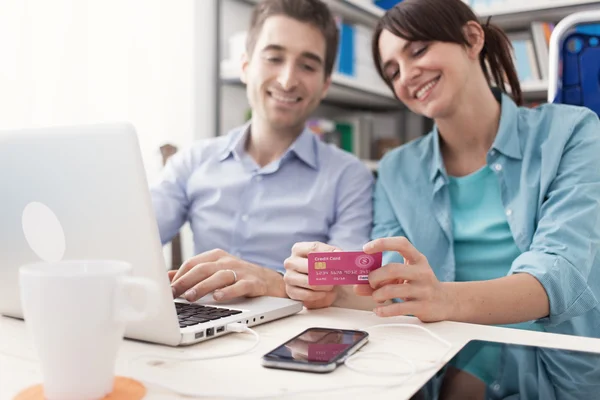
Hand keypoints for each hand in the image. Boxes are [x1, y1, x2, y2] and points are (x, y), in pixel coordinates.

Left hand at [169, 249, 285, 301]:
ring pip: (219, 276)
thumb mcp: (216, 272)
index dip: (179, 276)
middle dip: (185, 281)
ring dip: (202, 287)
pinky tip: (218, 297)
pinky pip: (239, 286)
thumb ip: (193, 274)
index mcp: (217, 256)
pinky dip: (228, 291)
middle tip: (173, 294)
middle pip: (203, 268)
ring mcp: (241, 271)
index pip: (193, 263)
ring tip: (190, 297)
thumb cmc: (239, 277)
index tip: (166, 289)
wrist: (271, 281)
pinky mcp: (253, 282)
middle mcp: (228, 261)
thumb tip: (168, 277)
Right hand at [283, 242, 340, 308]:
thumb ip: (334, 253)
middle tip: (337, 276)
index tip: (341, 260)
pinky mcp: (290, 291)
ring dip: (325, 286)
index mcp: (298, 249)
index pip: (314, 248)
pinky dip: (319, 295)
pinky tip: (324, 293)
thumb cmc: (319, 266)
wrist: (310, 280)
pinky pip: (307, 295)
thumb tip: (339, 253)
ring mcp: (288, 277)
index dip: (329, 254)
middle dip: (327, 273)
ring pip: (311, 283)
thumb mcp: (326, 255)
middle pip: (311, 266)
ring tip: (331, 285)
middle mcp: (291, 262)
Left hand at [354, 237, 454, 321]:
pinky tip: (378, 310)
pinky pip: (398, 308)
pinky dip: (383, 310)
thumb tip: (357, 286)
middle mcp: (422, 272)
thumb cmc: (418, 285)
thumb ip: (382, 278)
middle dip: (375, 277)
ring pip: (392, 290)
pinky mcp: (423, 306)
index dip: (382, 243)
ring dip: (377, 295)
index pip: (401, 244)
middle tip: (370, 282)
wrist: (445, 302)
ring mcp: (424, 289)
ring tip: (377, 297)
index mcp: (418, 259)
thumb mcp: (404, 276)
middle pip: (392, 269)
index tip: (366, 248)